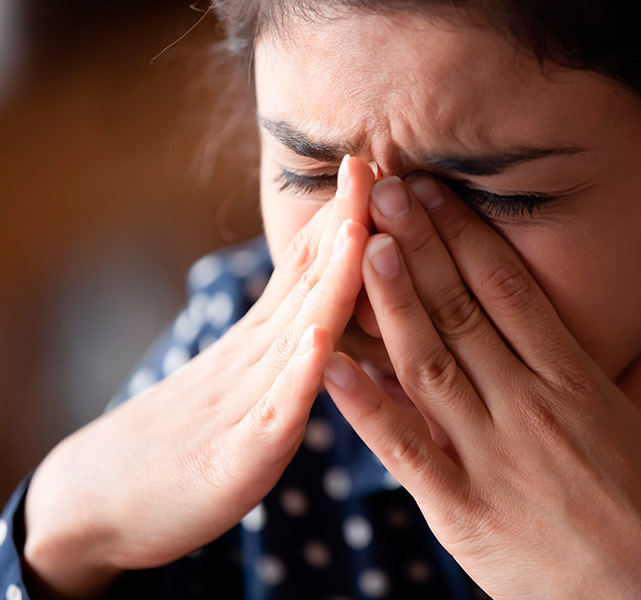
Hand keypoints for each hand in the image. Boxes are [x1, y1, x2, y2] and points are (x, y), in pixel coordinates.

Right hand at [23, 157, 373, 598]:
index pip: (307, 270)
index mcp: (265, 343)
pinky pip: (275, 412)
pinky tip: (317, 341)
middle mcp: (256, 360)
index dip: (345, 219)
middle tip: (373, 164)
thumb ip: (286, 339)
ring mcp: (247, 404)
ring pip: (297, 334)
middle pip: (306, 285)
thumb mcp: (244, 378)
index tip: (380, 168)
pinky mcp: (240, 457)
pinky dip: (299, 375)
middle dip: (345, 225)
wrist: (106, 498)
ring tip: (356, 230)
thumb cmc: (189, 438)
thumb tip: (328, 302)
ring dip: (330, 282)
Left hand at [323, 175, 640, 599]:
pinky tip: (331, 363)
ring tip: (363, 246)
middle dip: (421, 246)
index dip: (467, 237)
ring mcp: (493, 455)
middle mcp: (530, 405)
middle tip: (386, 191)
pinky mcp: (462, 508)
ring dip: (394, 302)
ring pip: (432, 363)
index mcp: (573, 379)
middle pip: (464, 310)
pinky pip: (406, 447)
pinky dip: (365, 405)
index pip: (510, 291)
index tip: (435, 193)